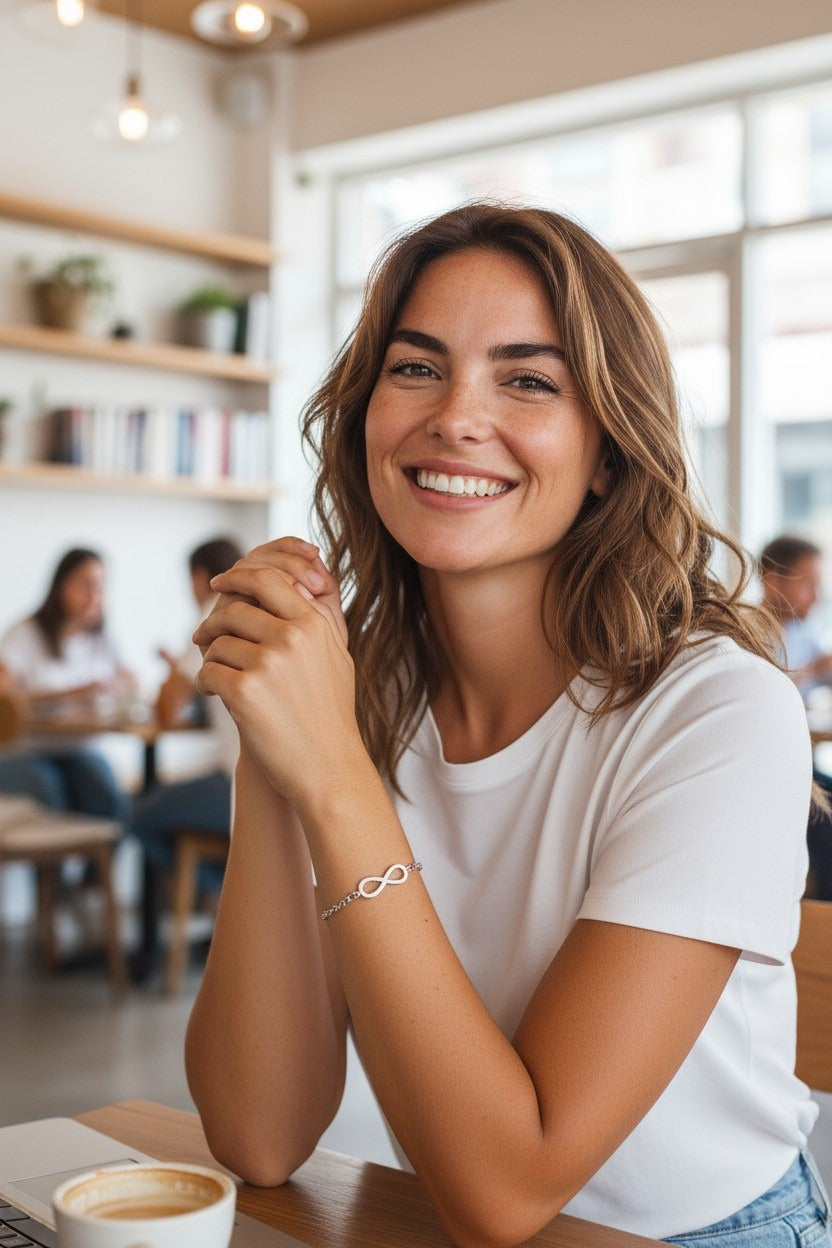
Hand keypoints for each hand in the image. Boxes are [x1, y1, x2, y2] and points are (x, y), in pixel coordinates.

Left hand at [193, 538, 363, 810]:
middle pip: (236, 608)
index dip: (238, 577)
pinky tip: (214, 693)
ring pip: (219, 642)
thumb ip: (318, 617)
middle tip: (201, 634)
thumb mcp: (336, 656)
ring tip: (215, 675)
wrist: (329, 768)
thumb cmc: (331, 715)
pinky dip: (205, 682)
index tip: (221, 583)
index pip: (268, 579)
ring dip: (210, 657)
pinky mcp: (244, 691)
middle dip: (213, 620)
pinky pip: (208, 671)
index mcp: (315, 624)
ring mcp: (269, 663)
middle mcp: (293, 637)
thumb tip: (300, 583)